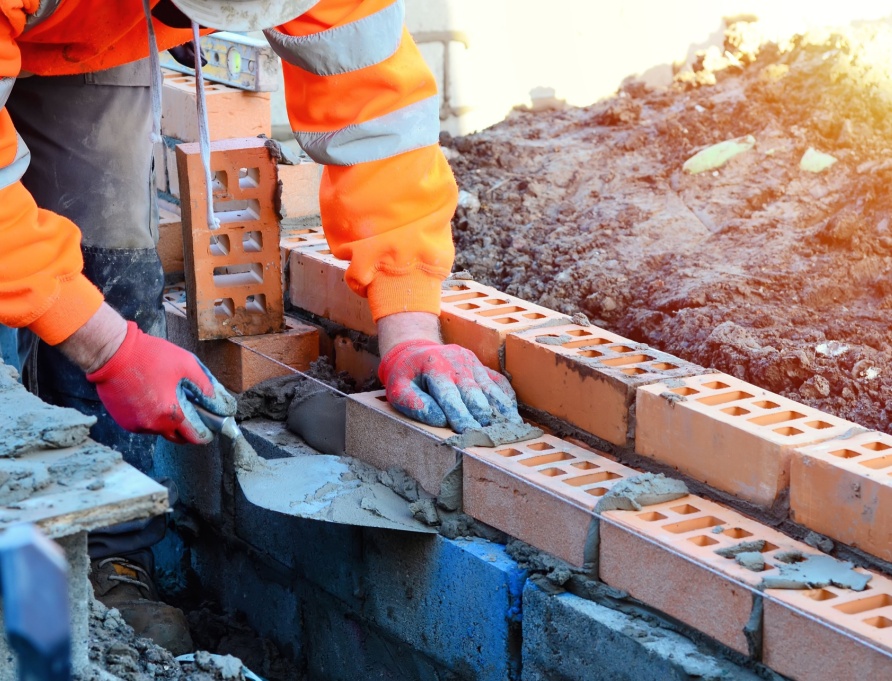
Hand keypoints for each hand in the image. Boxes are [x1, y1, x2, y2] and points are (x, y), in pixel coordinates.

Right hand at [86, 321, 235, 443]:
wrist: (112, 353)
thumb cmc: (149, 355)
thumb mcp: (185, 364)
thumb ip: (204, 384)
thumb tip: (215, 399)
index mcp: (170, 414)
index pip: (194, 436)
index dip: (205, 433)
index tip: (210, 427)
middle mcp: (152, 426)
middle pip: (177, 437)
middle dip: (188, 431)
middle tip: (194, 415)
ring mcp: (136, 425)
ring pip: (160, 431)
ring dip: (168, 422)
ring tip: (170, 401)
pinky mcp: (123, 421)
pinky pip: (144, 425)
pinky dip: (152, 417)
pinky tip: (153, 399)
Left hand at [378, 339, 521, 431]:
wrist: (414, 350)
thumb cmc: (406, 375)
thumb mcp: (397, 387)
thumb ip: (412, 403)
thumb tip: (438, 419)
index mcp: (435, 367)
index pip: (450, 395)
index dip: (460, 415)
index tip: (469, 432)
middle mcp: (457, 362)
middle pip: (474, 392)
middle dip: (482, 415)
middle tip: (491, 435)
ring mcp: (473, 363)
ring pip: (490, 388)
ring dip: (501, 409)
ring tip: (512, 428)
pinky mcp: (482, 367)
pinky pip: (498, 383)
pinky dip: (506, 399)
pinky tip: (513, 415)